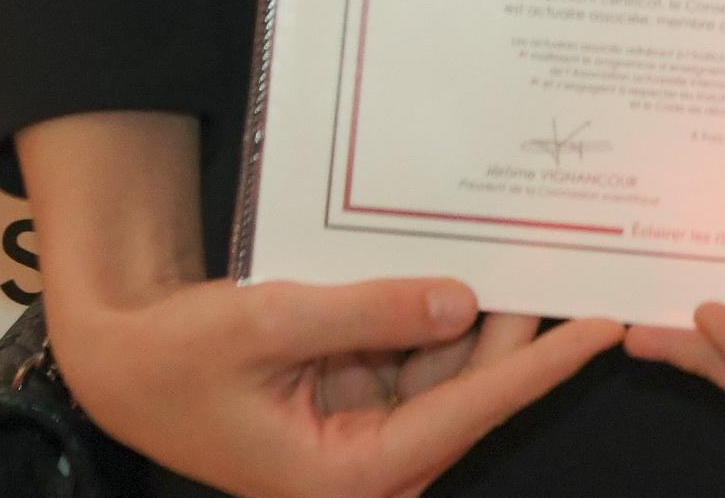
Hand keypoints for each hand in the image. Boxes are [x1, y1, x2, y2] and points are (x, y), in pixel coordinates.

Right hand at [46, 271, 619, 497]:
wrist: (123, 364)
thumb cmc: (177, 360)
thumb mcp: (265, 325)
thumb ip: (365, 313)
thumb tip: (460, 300)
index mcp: (348, 473)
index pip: (468, 411)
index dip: (539, 366)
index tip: (601, 328)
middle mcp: (368, 462)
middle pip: (470, 391)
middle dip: (524, 333)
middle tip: (580, 266)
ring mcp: (364, 430)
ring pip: (450, 370)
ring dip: (487, 316)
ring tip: (540, 251)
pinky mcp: (356, 397)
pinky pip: (417, 353)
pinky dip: (443, 312)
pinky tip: (474, 263)